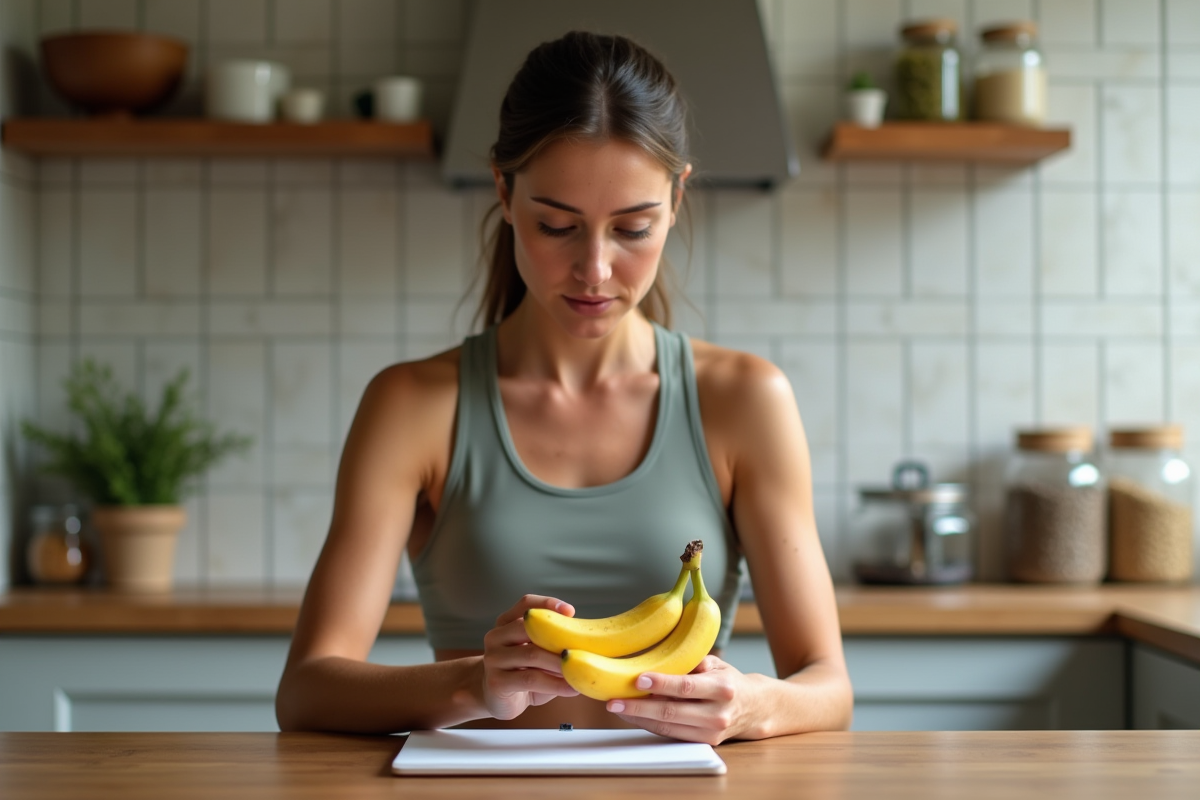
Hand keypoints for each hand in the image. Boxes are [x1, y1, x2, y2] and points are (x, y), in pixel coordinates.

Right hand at [479, 595, 579, 719]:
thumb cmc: (524, 671)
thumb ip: (552, 641)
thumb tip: (588, 639)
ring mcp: (493, 659)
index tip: (571, 611)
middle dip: (558, 638)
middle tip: (582, 648)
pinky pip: (530, 679)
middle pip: (527, 628)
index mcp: (506, 622)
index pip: (526, 604)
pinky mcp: (496, 682)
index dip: (547, 603)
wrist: (498, 698)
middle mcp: (496, 636)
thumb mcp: (538, 652)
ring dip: (560, 663)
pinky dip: (554, 684)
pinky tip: (571, 688)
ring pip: (531, 655)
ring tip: (580, 671)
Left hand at [605, 656, 751, 744]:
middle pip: (671, 712)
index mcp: (722, 687)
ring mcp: (711, 731)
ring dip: (639, 717)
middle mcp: (717, 712)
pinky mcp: (704, 742)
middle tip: (614, 700)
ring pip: (668, 726)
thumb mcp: (716, 664)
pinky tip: (635, 714)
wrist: (754, 708)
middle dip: (639, 706)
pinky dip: (650, 724)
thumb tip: (659, 660)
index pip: (686, 687)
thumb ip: (691, 662)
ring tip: (618, 707)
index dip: (661, 683)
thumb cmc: (729, 681)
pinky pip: (671, 734)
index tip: (638, 679)